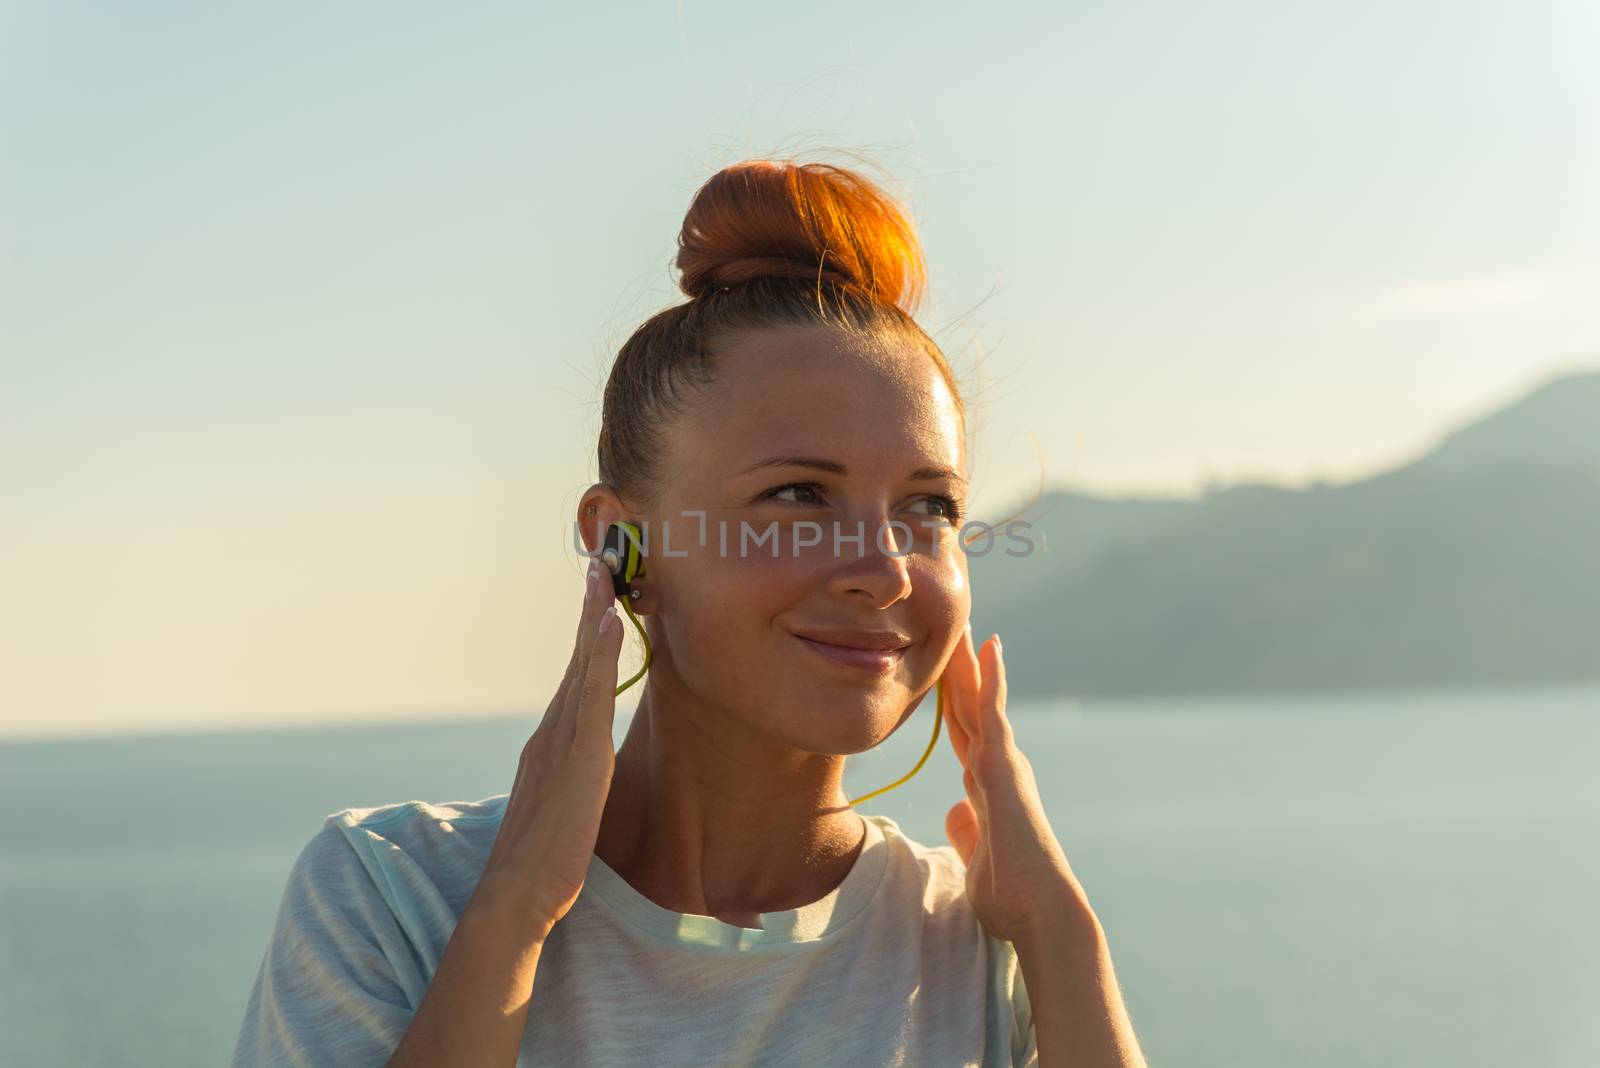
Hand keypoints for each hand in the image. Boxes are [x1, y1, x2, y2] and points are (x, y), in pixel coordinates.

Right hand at [473, 559, 623, 936]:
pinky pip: (594, 696)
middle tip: (599, 565)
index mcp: (549, 744)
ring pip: (581, 668)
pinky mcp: (580, 759)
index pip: (574, 680)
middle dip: (587, 612)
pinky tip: (609, 626)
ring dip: (593, 619)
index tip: (597, 600)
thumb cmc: (541, 863)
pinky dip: (600, 657)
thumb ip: (573, 784)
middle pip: (575, 661)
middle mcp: (550, 733)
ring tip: (604, 577)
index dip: (586, 639)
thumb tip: (588, 775)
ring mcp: (562, 742)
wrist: (515, 895)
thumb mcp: (563, 810)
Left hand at [941, 624, 1090, 943]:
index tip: (939, 666)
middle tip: (950, 625)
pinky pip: (995, 713)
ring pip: (980, 699)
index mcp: (987, 784)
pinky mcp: (1006, 767)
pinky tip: (989, 647)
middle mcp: (997, 766)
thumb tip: (956, 810)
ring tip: (964, 621)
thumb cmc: (1011, 893)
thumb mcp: (975, 854)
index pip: (962, 730)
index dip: (950, 698)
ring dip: (971, 660)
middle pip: (969, 705)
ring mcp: (1003, 763)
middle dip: (957, 668)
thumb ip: (967, 828)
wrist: (1040, 911)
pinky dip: (991, 679)